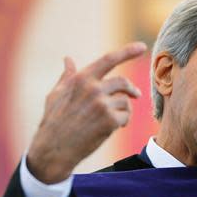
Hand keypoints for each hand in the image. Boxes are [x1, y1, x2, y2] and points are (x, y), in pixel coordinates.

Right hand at [27, 42, 146, 183]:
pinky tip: (111, 128)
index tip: (142, 46)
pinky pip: (126, 116)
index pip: (109, 60)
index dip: (127, 51)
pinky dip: (122, 122)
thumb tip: (68, 59)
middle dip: (131, 89)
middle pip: (123, 82)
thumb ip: (67, 76)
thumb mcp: (56, 94)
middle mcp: (93, 89)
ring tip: (112, 118)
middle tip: (136, 95)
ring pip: (125, 101)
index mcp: (81, 79)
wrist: (54, 149)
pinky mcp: (110, 121)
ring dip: (123, 110)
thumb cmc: (53, 122)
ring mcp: (102, 105)